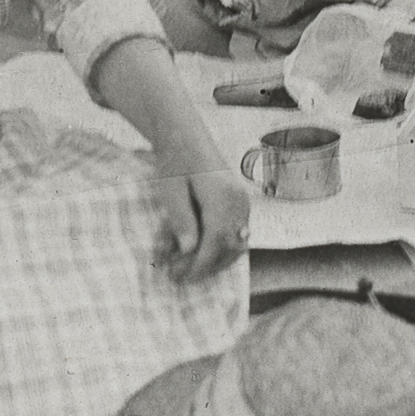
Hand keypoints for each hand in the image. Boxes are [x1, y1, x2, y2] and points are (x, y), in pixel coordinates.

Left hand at [147, 163, 251, 281]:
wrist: (187, 138)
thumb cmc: (175, 162)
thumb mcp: (171, 191)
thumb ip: (181, 220)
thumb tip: (189, 251)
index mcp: (222, 196)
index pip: (216, 241)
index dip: (200, 264)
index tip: (180, 277)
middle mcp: (239, 200)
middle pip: (230, 246)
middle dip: (207, 267)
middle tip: (180, 277)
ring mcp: (243, 201)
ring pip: (238, 243)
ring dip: (216, 261)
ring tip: (190, 268)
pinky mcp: (241, 203)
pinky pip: (238, 234)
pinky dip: (223, 248)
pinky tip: (203, 252)